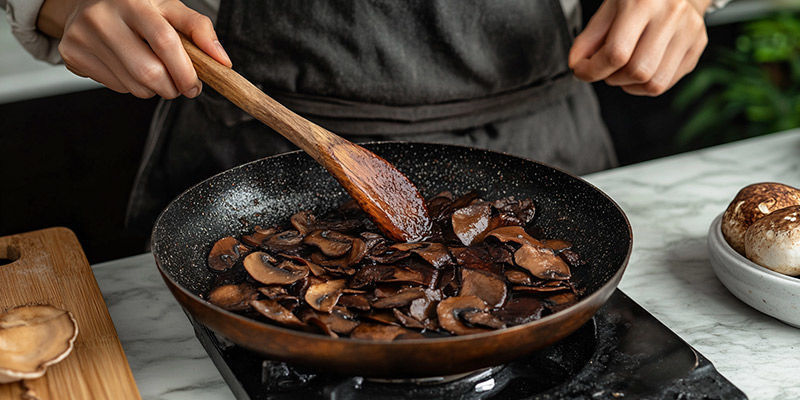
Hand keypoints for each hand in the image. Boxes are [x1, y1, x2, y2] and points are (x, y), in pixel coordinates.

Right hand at [37, 0, 231, 98]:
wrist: (89, 3)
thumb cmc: (138, 8)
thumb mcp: (169, 8)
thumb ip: (199, 29)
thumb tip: (222, 61)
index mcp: (133, 2)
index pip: (165, 42)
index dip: (185, 71)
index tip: (195, 85)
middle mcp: (103, 17)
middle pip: (149, 72)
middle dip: (172, 87)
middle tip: (179, 85)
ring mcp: (83, 36)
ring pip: (134, 86)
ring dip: (153, 89)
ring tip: (153, 71)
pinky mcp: (71, 54)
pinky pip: (116, 87)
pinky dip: (131, 86)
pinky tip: (128, 66)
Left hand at [569, 0, 710, 95]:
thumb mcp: (610, 6)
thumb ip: (590, 36)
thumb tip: (576, 64)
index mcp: (644, 2)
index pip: (617, 53)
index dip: (592, 70)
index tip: (582, 70)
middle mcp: (671, 15)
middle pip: (637, 71)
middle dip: (612, 79)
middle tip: (605, 68)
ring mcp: (689, 31)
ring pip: (655, 84)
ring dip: (629, 85)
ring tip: (622, 71)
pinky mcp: (698, 44)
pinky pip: (668, 82)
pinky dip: (646, 85)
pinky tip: (640, 69)